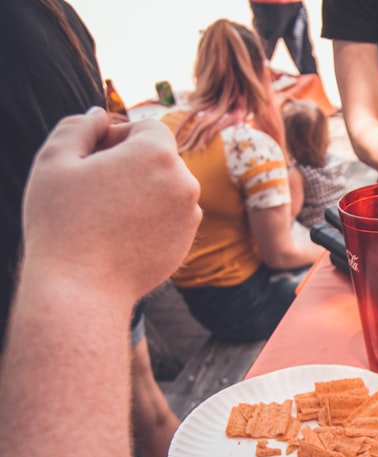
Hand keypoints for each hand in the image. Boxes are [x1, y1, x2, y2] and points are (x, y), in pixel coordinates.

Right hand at [22, 108, 201, 301]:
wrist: (82, 288)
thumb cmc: (62, 221)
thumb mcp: (55, 160)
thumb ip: (78, 127)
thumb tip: (99, 115)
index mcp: (157, 155)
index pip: (147, 128)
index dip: (118, 135)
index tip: (92, 156)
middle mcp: (184, 183)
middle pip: (159, 158)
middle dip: (130, 163)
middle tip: (92, 185)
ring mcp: (190, 216)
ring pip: (165, 188)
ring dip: (140, 191)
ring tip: (103, 213)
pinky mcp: (187, 243)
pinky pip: (168, 218)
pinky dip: (149, 218)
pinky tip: (117, 235)